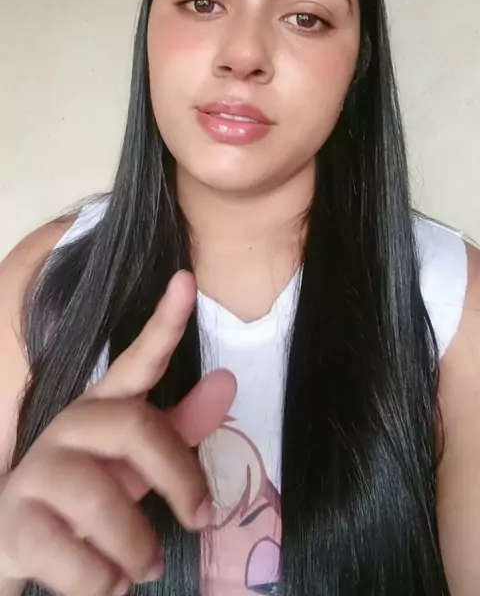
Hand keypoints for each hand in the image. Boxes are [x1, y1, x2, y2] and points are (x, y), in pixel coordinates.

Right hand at [0, 271, 235, 595]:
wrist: (18, 544)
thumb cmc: (86, 498)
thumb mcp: (136, 464)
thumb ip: (179, 429)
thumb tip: (227, 383)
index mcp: (102, 410)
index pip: (137, 360)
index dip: (164, 323)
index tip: (187, 279)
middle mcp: (68, 428)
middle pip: (133, 426)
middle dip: (177, 476)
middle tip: (200, 518)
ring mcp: (37, 473)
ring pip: (99, 497)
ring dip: (137, 545)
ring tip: (146, 567)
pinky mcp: (15, 523)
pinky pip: (67, 553)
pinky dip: (99, 580)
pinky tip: (106, 584)